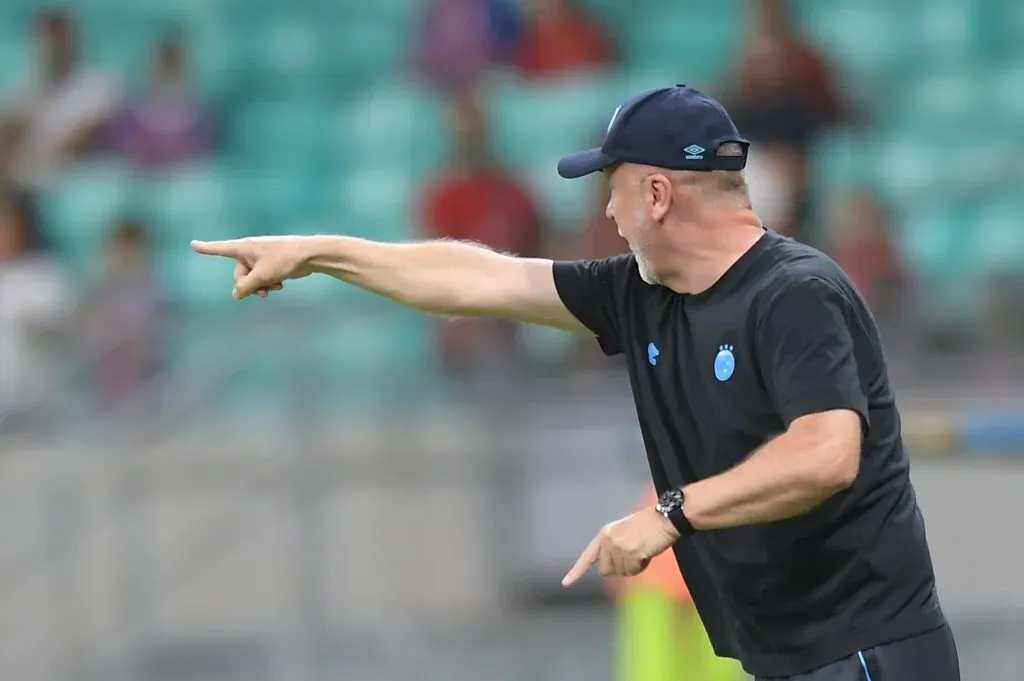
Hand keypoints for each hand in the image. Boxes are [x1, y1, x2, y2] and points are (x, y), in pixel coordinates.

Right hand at [191, 236, 314, 299]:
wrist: (309, 255)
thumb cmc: (284, 260)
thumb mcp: (262, 276)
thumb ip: (246, 287)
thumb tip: (236, 295)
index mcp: (244, 248)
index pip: (220, 249)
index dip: (206, 248)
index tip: (192, 244)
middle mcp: (249, 252)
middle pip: (239, 275)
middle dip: (249, 285)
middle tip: (263, 289)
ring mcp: (260, 259)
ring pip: (252, 280)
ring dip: (260, 287)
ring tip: (274, 288)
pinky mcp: (270, 265)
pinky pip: (262, 279)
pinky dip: (268, 284)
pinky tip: (280, 286)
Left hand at [562, 506, 679, 587]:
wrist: (664, 519)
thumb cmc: (648, 526)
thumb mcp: (623, 533)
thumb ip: (612, 548)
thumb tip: (605, 569)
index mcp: (605, 534)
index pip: (587, 556)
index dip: (576, 571)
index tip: (566, 583)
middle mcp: (608, 541)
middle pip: (606, 570)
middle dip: (619, 568)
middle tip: (634, 553)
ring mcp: (618, 548)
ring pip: (621, 572)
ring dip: (633, 566)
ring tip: (641, 549)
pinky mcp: (630, 554)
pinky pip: (633, 571)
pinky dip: (641, 566)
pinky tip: (647, 552)